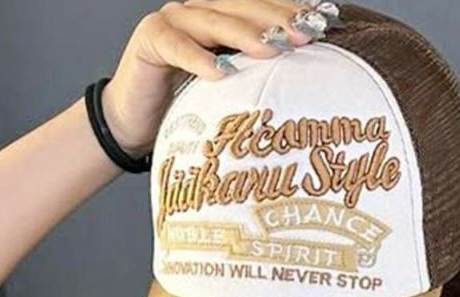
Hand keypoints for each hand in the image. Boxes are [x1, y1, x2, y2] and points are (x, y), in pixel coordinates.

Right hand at [103, 1, 322, 154]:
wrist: (133, 122)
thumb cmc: (185, 109)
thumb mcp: (229, 93)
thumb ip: (257, 78)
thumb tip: (307, 88)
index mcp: (222, 18)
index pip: (261, 7)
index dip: (291, 11)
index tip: (326, 22)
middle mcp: (199, 12)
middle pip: (242, 8)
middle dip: (277, 20)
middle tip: (307, 35)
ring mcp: (173, 21)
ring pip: (214, 21)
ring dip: (245, 34)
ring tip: (272, 50)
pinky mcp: (149, 39)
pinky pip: (176, 46)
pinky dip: (198, 58)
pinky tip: (220, 72)